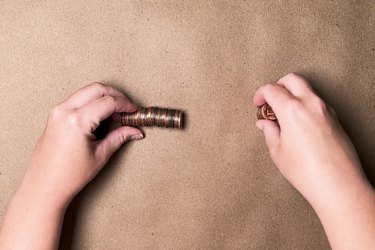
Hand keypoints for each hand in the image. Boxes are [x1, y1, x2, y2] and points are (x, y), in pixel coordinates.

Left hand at [22, 82, 142, 205]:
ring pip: (86, 91)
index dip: (125, 104)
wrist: (44, 186)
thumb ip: (119, 137)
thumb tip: (135, 130)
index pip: (108, 102)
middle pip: (97, 89)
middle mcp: (65, 111)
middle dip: (116, 95)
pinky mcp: (54, 115)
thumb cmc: (69, 175)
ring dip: (103, 97)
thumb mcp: (100, 155)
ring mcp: (57, 112)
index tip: (134, 111)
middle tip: (127, 107)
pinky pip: (77, 99)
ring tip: (115, 113)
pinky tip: (100, 114)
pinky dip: (92, 101)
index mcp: (77, 121)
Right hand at [253, 73, 374, 248]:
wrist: (338, 185)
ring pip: (306, 89)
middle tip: (269, 102)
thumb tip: (265, 124)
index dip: (260, 94)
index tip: (258, 103)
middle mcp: (311, 104)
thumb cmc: (307, 172)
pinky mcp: (335, 119)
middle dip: (277, 86)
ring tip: (283, 115)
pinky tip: (298, 123)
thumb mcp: (278, 151)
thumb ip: (270, 132)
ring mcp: (326, 110)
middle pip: (292, 79)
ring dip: (292, 95)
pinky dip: (304, 104)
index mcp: (293, 110)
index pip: (272, 89)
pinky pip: (316, 102)